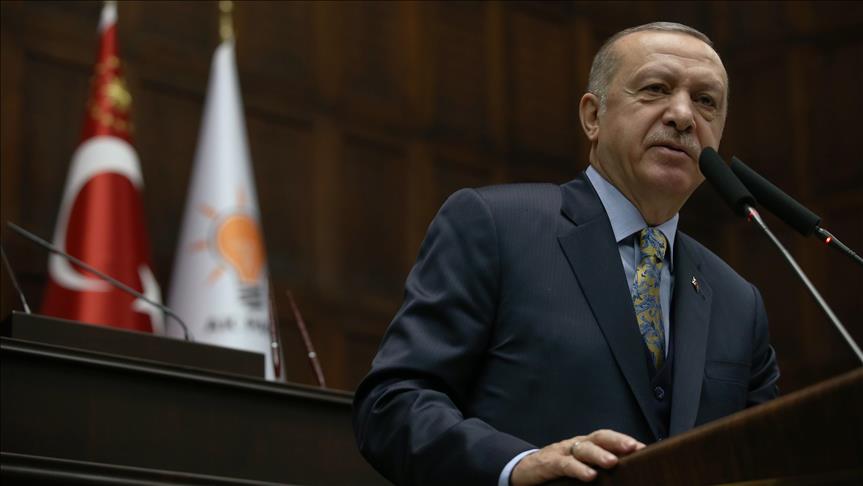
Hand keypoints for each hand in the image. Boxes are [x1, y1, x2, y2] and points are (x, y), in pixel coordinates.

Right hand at [510, 429, 645, 484]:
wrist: (523, 470)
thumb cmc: (556, 470)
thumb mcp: (579, 467)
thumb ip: (596, 467)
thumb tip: (625, 473)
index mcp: (585, 445)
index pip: (606, 437)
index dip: (623, 440)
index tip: (644, 447)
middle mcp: (575, 445)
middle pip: (598, 437)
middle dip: (617, 441)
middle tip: (634, 447)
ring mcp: (561, 452)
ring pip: (582, 448)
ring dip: (599, 454)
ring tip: (613, 462)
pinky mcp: (548, 464)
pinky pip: (565, 464)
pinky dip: (578, 469)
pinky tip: (590, 475)